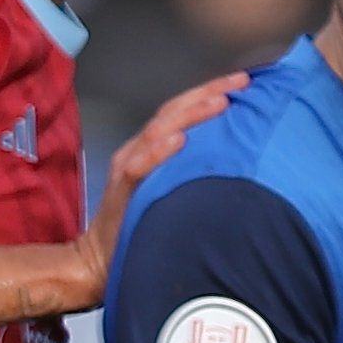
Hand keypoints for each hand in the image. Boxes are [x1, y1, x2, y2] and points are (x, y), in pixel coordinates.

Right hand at [68, 72, 244, 306]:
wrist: (97, 261)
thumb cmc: (139, 227)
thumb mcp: (168, 192)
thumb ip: (189, 173)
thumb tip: (233, 161)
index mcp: (149, 149)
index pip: (180, 112)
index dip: (209, 93)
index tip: (244, 82)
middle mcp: (137, 151)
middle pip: (173, 112)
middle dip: (208, 93)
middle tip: (242, 81)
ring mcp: (127, 168)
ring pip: (158, 132)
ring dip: (191, 115)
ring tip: (219, 102)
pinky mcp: (121, 192)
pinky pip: (139, 167)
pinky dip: (158, 152)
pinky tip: (179, 140)